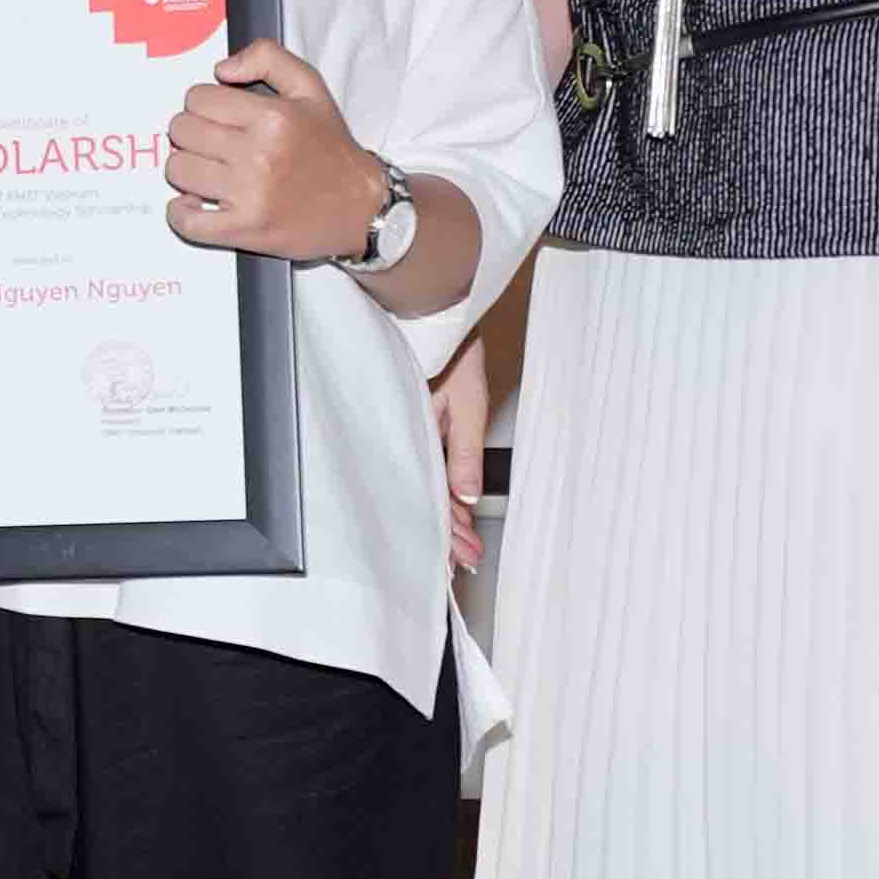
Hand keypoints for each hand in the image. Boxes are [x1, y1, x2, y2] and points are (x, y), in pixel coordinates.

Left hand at [164, 40, 382, 261]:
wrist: (361, 207)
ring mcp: (249, 195)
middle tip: (211, 141)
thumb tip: (220, 69)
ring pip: (178, 170)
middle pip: (182, 131)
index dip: (202, 103)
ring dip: (186, 168)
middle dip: (191, 132)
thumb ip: (268, 58)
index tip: (216, 114)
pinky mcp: (244, 230)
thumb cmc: (332, 149)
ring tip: (208, 170)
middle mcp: (259, 155)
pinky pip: (186, 221)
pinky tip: (193, 203)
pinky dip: (180, 213)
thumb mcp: (311, 88)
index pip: (197, 98)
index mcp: (272, 117)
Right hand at [433, 340, 492, 574]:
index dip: (447, 529)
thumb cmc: (449, 351)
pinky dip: (439, 492)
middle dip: (446, 533)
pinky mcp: (419, 427)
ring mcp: (414, 435)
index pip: (432, 495)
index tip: (460, 555)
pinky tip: (450, 508)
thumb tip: (467, 495)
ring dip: (444, 517)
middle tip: (463, 562)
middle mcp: (411, 441)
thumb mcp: (467, 402)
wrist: (437, 317)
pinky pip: (426, 467)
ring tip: (461, 547)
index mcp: (418, 437)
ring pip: (427, 486)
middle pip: (427, 497)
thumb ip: (465, 451)